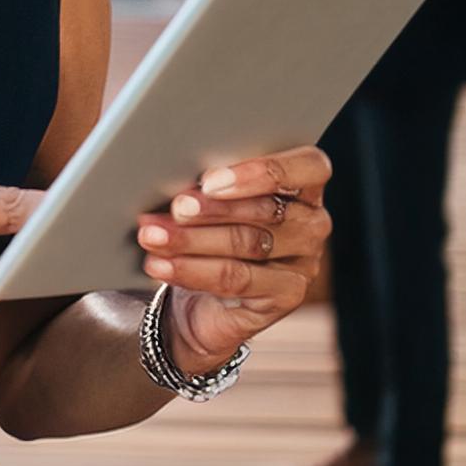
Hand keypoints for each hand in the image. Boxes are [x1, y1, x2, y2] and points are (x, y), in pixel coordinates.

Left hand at [129, 147, 332, 372]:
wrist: (202, 298)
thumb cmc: (206, 230)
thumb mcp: (208, 199)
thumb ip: (208, 183)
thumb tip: (172, 175)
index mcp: (303, 183)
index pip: (309, 166)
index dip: (261, 172)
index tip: (209, 179)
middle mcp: (312, 221)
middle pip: (267, 209)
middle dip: (211, 208)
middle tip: (173, 208)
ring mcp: (304, 261)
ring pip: (248, 244)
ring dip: (192, 240)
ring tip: (153, 237)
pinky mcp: (287, 295)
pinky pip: (238, 280)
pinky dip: (192, 270)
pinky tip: (161, 266)